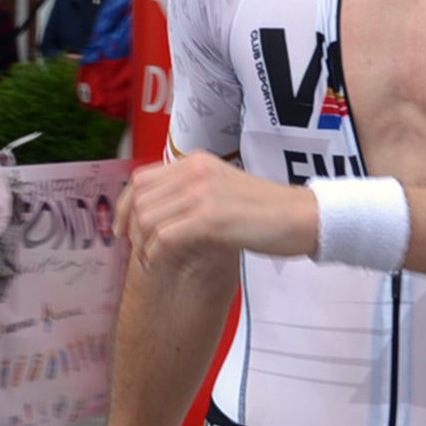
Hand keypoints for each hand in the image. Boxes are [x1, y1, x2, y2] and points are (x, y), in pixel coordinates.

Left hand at [119, 153, 317, 270]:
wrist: (303, 217)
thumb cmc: (269, 211)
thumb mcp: (226, 188)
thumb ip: (196, 192)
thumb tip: (163, 211)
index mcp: (198, 162)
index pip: (141, 179)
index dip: (124, 206)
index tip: (122, 229)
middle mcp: (196, 171)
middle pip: (139, 199)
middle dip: (130, 228)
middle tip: (138, 250)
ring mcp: (203, 193)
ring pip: (147, 218)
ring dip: (143, 244)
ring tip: (151, 260)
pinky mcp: (211, 218)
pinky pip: (165, 237)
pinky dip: (157, 253)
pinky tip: (163, 263)